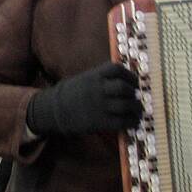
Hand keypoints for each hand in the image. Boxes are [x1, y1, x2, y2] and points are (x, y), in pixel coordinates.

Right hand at [27, 62, 141, 136]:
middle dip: (135, 93)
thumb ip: (102, 79)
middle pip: (124, 87)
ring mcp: (99, 105)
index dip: (130, 75)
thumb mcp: (85, 79)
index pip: (117, 69)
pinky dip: (130, 122)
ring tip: (137, 111)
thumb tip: (126, 83)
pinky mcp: (99, 121)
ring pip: (126, 105)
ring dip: (136, 108)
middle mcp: (98, 89)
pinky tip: (131, 122)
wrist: (54, 110)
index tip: (134, 81)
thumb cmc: (72, 94)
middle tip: (137, 97)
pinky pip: (121, 121)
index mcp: (94, 76)